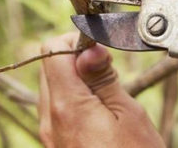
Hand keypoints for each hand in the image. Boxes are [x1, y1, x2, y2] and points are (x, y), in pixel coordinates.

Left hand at [38, 33, 163, 147]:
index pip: (52, 51)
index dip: (75, 41)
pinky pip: (57, 109)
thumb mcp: (128, 114)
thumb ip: (103, 78)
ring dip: (76, 78)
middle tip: (107, 67)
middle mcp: (49, 120)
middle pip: (49, 68)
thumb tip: (88, 47)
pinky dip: (74, 98)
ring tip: (107, 90)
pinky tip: (100, 108)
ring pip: (52, 88)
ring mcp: (50, 135)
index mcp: (66, 106)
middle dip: (75, 58)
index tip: (99, 46)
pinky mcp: (56, 145)